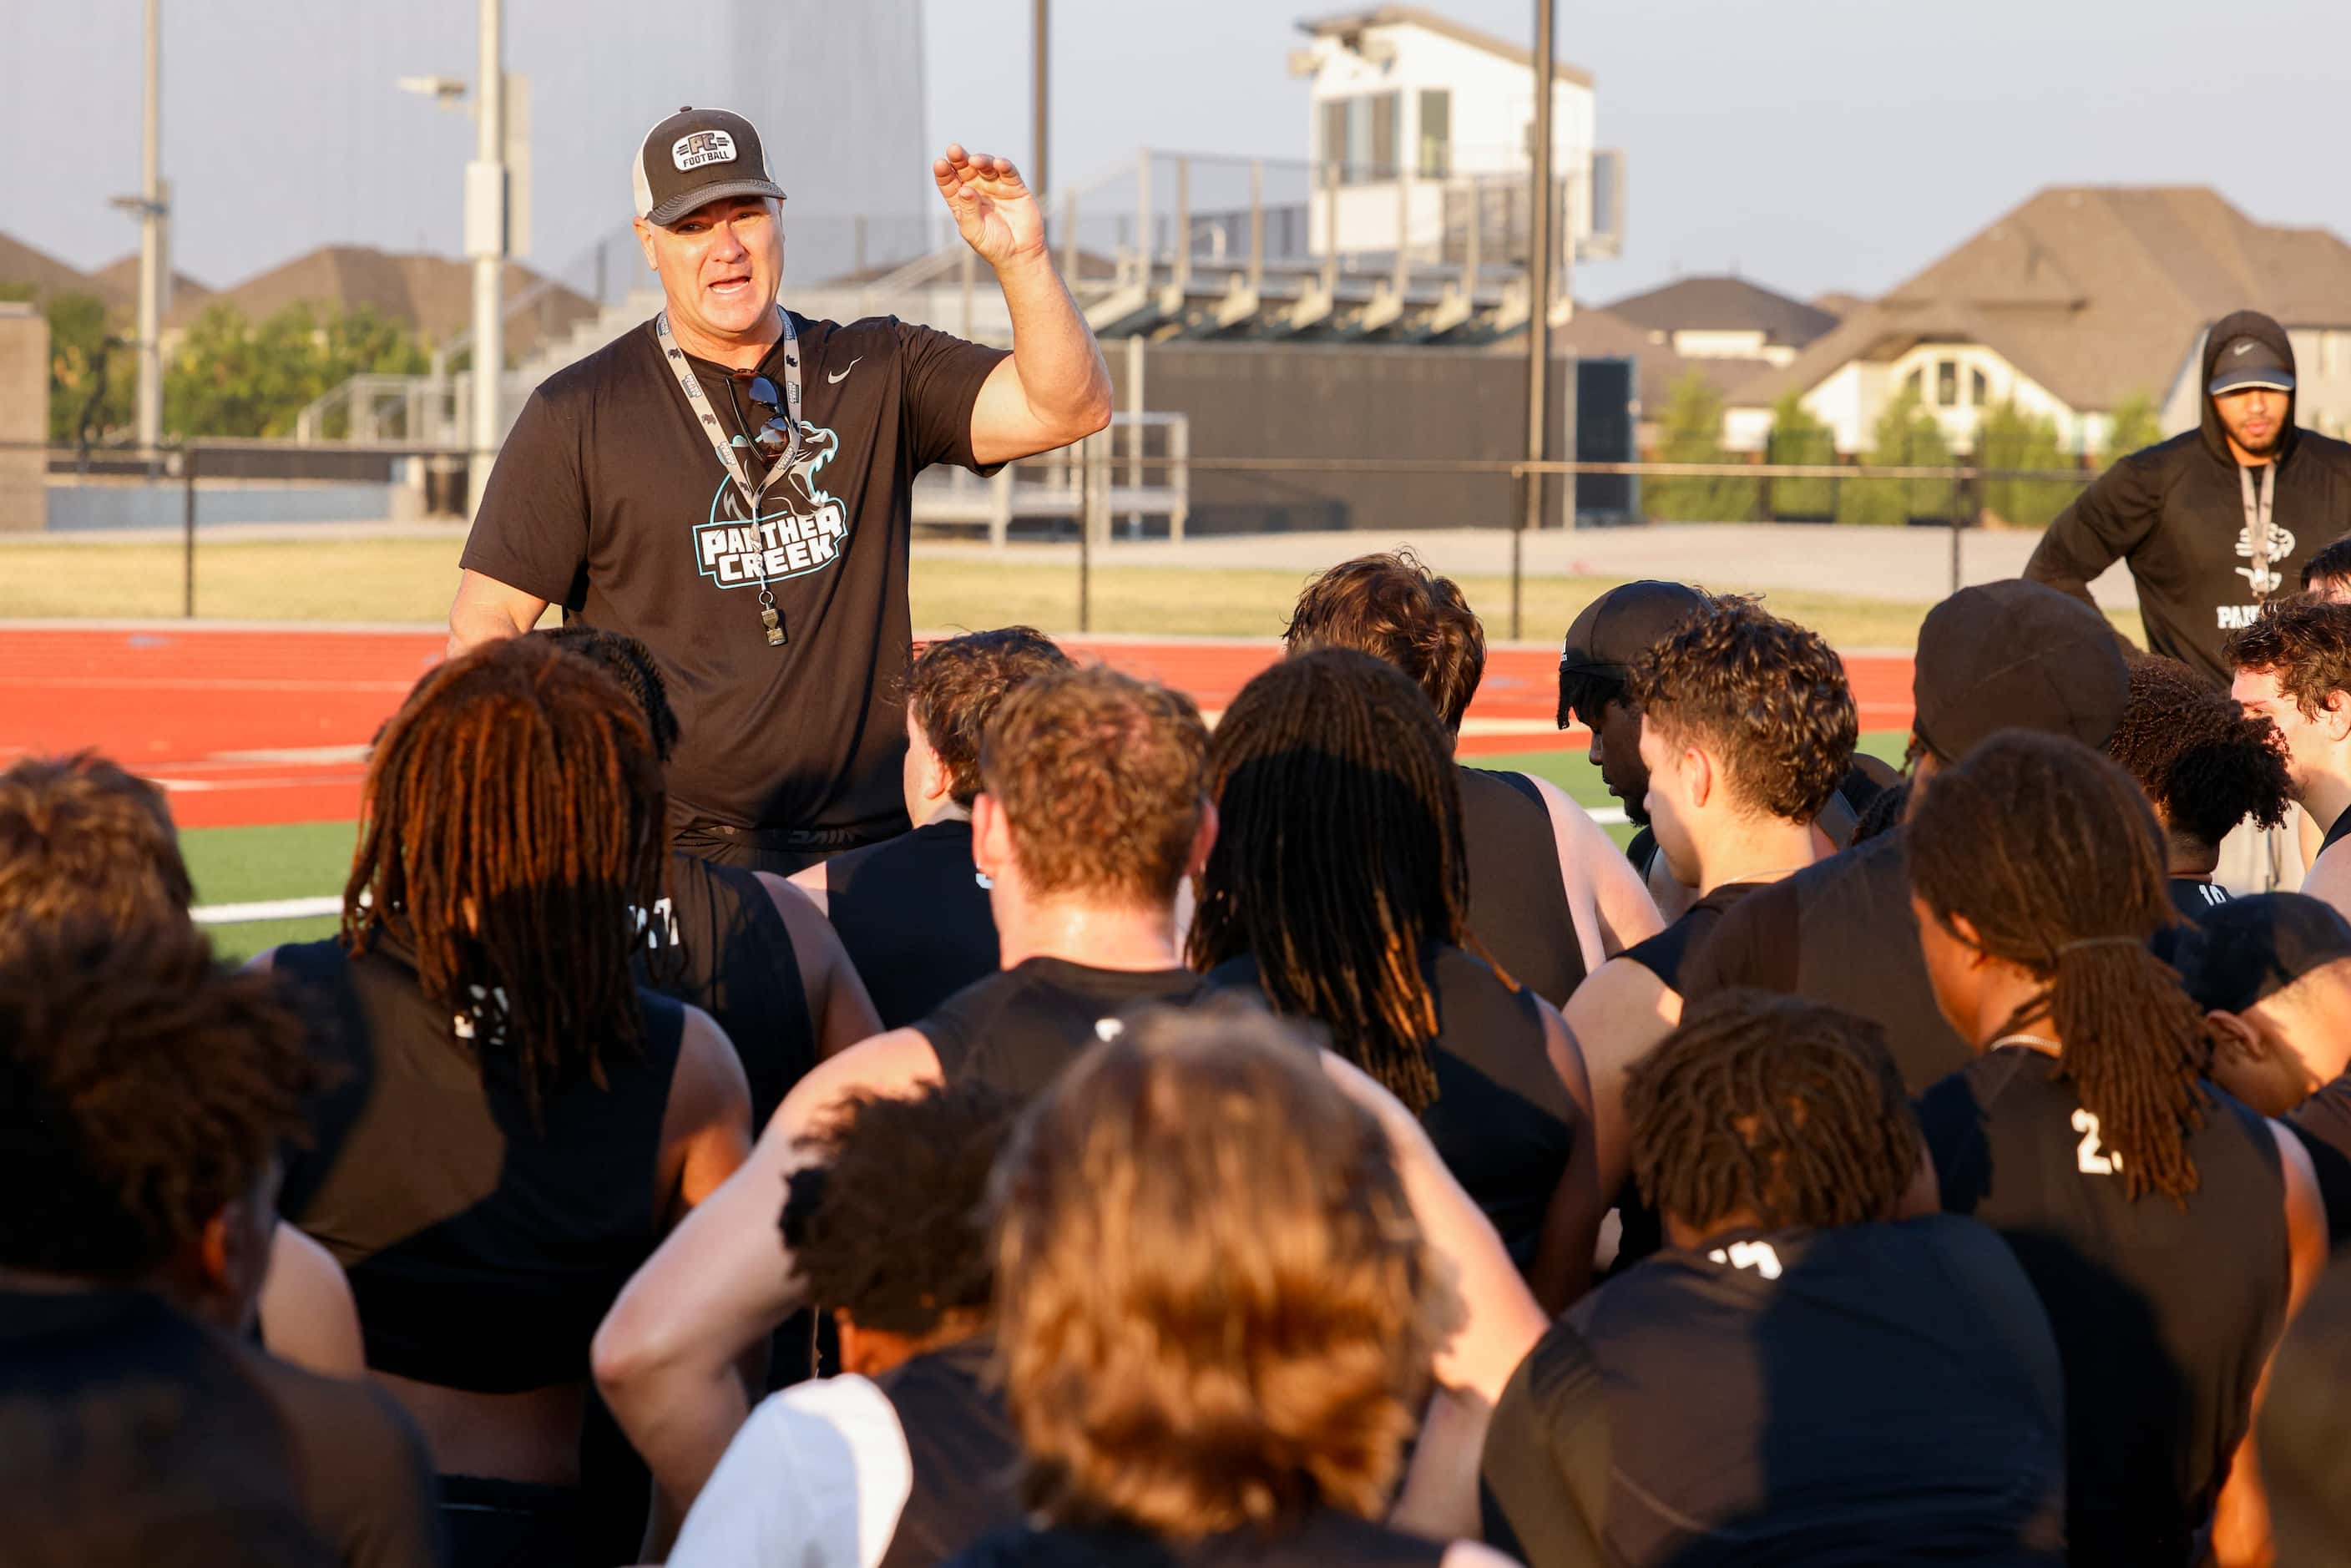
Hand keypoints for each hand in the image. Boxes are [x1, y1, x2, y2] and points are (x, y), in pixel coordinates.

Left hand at [933, 144, 1045, 269]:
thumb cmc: (992, 245)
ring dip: (981, 160)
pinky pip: (1009, 172)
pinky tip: (998, 163)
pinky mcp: (1015, 187)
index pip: (950, 182)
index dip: (944, 172)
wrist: (1019, 255)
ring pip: (986, 166)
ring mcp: (996, 186)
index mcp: (962, 200)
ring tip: (975, 161)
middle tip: (954, 150)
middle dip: (959, 159)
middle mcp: (978, 190)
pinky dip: (1004, 165)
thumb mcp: (974, 231)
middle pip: (966, 169)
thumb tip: (964, 189)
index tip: (940, 164)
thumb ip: (968, 210)